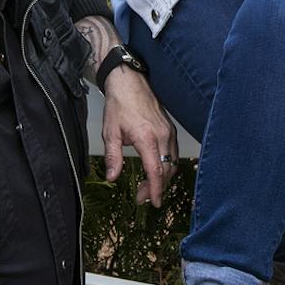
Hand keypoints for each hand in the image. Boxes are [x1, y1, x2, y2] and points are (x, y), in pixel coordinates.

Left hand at [101, 67, 177, 207]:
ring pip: (172, 163)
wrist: (130, 82)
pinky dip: (167, 166)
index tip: (154, 203)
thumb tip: (112, 177)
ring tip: (148, 187)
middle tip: (143, 197)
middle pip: (167, 170)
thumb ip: (113, 157)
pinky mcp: (170, 129)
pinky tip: (156, 170)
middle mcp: (163, 136)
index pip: (156, 171)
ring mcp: (169, 132)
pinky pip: (173, 153)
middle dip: (157, 187)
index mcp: (147, 138)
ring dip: (163, 178)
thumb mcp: (110, 132)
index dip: (156, 190)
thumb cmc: (120, 104)